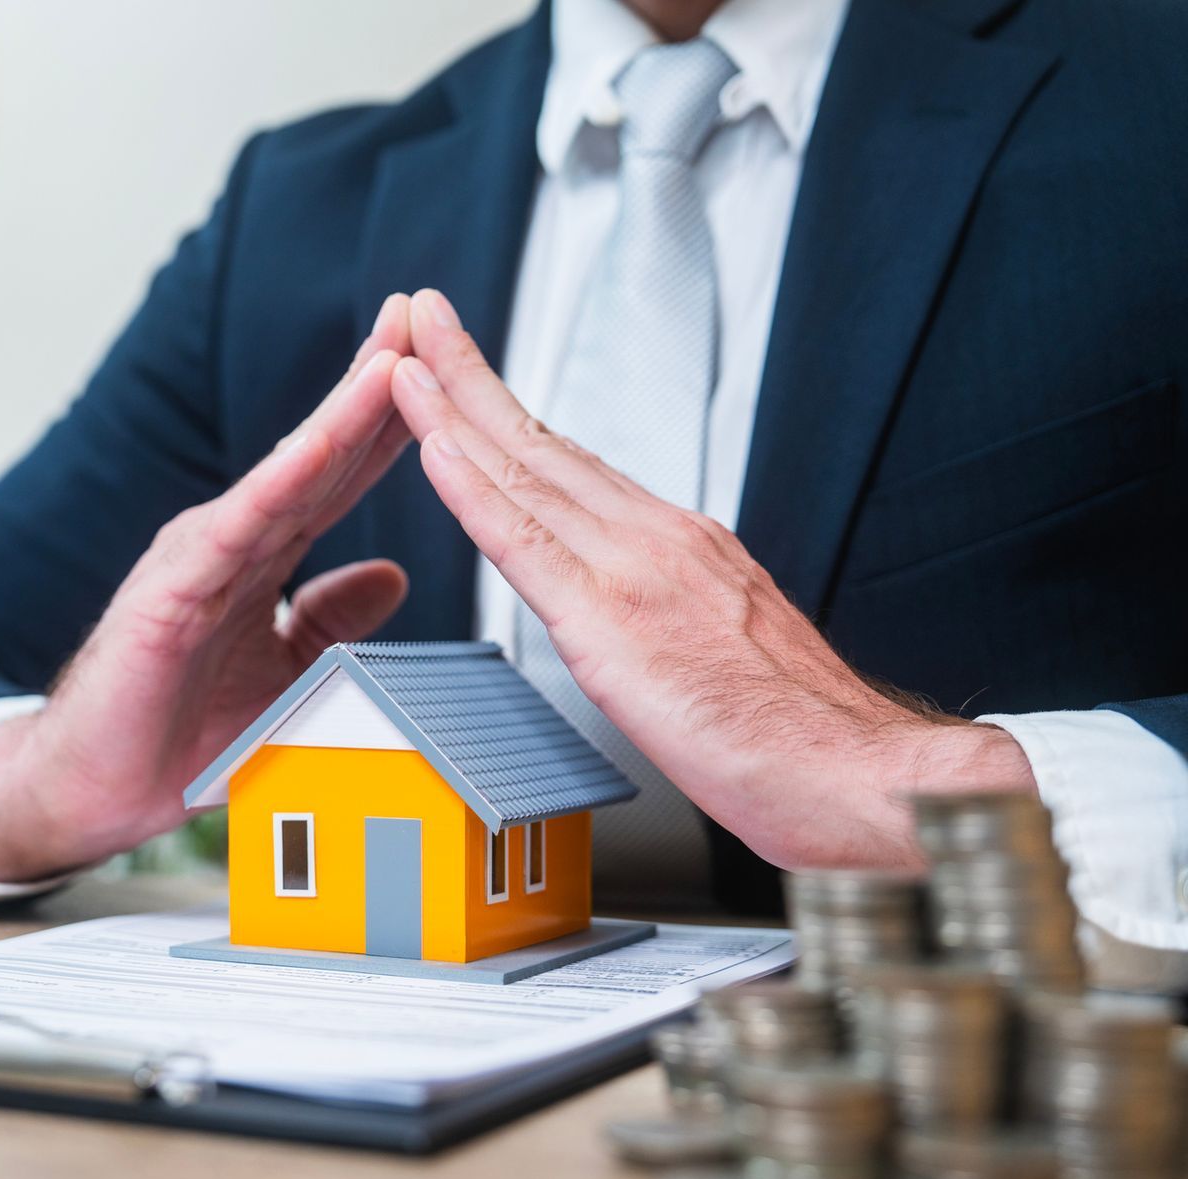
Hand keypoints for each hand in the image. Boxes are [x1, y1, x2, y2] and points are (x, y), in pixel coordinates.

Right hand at [0, 296, 415, 881]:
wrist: (93, 789)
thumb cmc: (172, 732)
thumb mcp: (284, 672)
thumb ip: (330, 619)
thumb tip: (391, 576)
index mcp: (262, 555)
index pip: (341, 473)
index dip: (396, 420)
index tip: (447, 365)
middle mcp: (232, 539)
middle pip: (320, 449)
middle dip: (376, 380)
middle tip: (425, 313)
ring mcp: (200, 556)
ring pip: (286, 472)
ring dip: (343, 410)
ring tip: (392, 354)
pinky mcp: (171, 588)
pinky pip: (238, 527)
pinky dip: (282, 481)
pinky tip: (323, 443)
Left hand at [391, 289, 1033, 870]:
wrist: (861, 772)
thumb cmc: (802, 733)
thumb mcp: (731, 644)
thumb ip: (676, 608)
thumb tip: (640, 607)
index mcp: (681, 545)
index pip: (573, 465)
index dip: (511, 415)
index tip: (466, 374)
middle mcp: (657, 539)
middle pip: (541, 444)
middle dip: (471, 377)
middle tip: (421, 319)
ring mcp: (635, 572)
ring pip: (524, 473)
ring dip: (455, 409)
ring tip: (405, 360)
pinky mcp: (613, 623)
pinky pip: (524, 544)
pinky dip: (473, 489)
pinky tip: (436, 450)